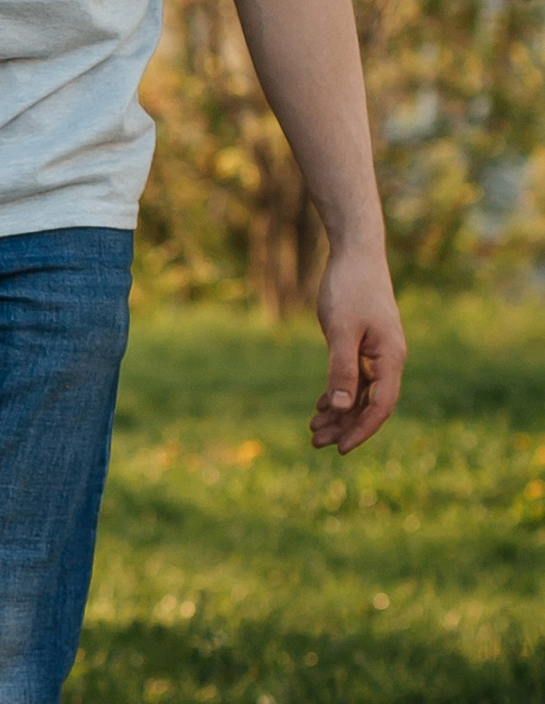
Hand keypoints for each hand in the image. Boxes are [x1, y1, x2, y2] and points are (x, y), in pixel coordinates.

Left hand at [310, 245, 404, 452]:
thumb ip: (342, 368)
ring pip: (362, 393)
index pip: (380, 406)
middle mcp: (389, 359)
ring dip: (340, 413)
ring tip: (313, 431)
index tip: (340, 449)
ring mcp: (378, 352)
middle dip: (345, 426)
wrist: (356, 253)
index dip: (361, 430)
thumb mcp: (341, 329)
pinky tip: (321, 406)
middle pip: (370, 404)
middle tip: (314, 443)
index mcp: (390, 358)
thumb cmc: (349, 288)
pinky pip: (356, 378)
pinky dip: (340, 393)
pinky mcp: (366, 344)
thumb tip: (342, 408)